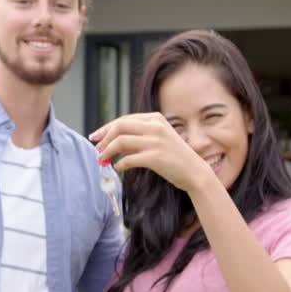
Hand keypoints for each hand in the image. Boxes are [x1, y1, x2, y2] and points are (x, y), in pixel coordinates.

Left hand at [89, 113, 212, 191]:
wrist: (194, 172)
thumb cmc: (174, 157)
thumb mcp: (158, 139)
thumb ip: (138, 137)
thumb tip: (112, 142)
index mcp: (155, 119)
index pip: (124, 119)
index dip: (106, 128)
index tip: (96, 136)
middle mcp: (155, 127)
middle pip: (119, 127)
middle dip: (104, 138)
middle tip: (97, 149)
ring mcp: (156, 141)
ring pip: (120, 142)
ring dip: (107, 151)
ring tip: (103, 160)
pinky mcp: (155, 157)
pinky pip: (128, 159)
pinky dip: (120, 164)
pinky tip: (119, 167)